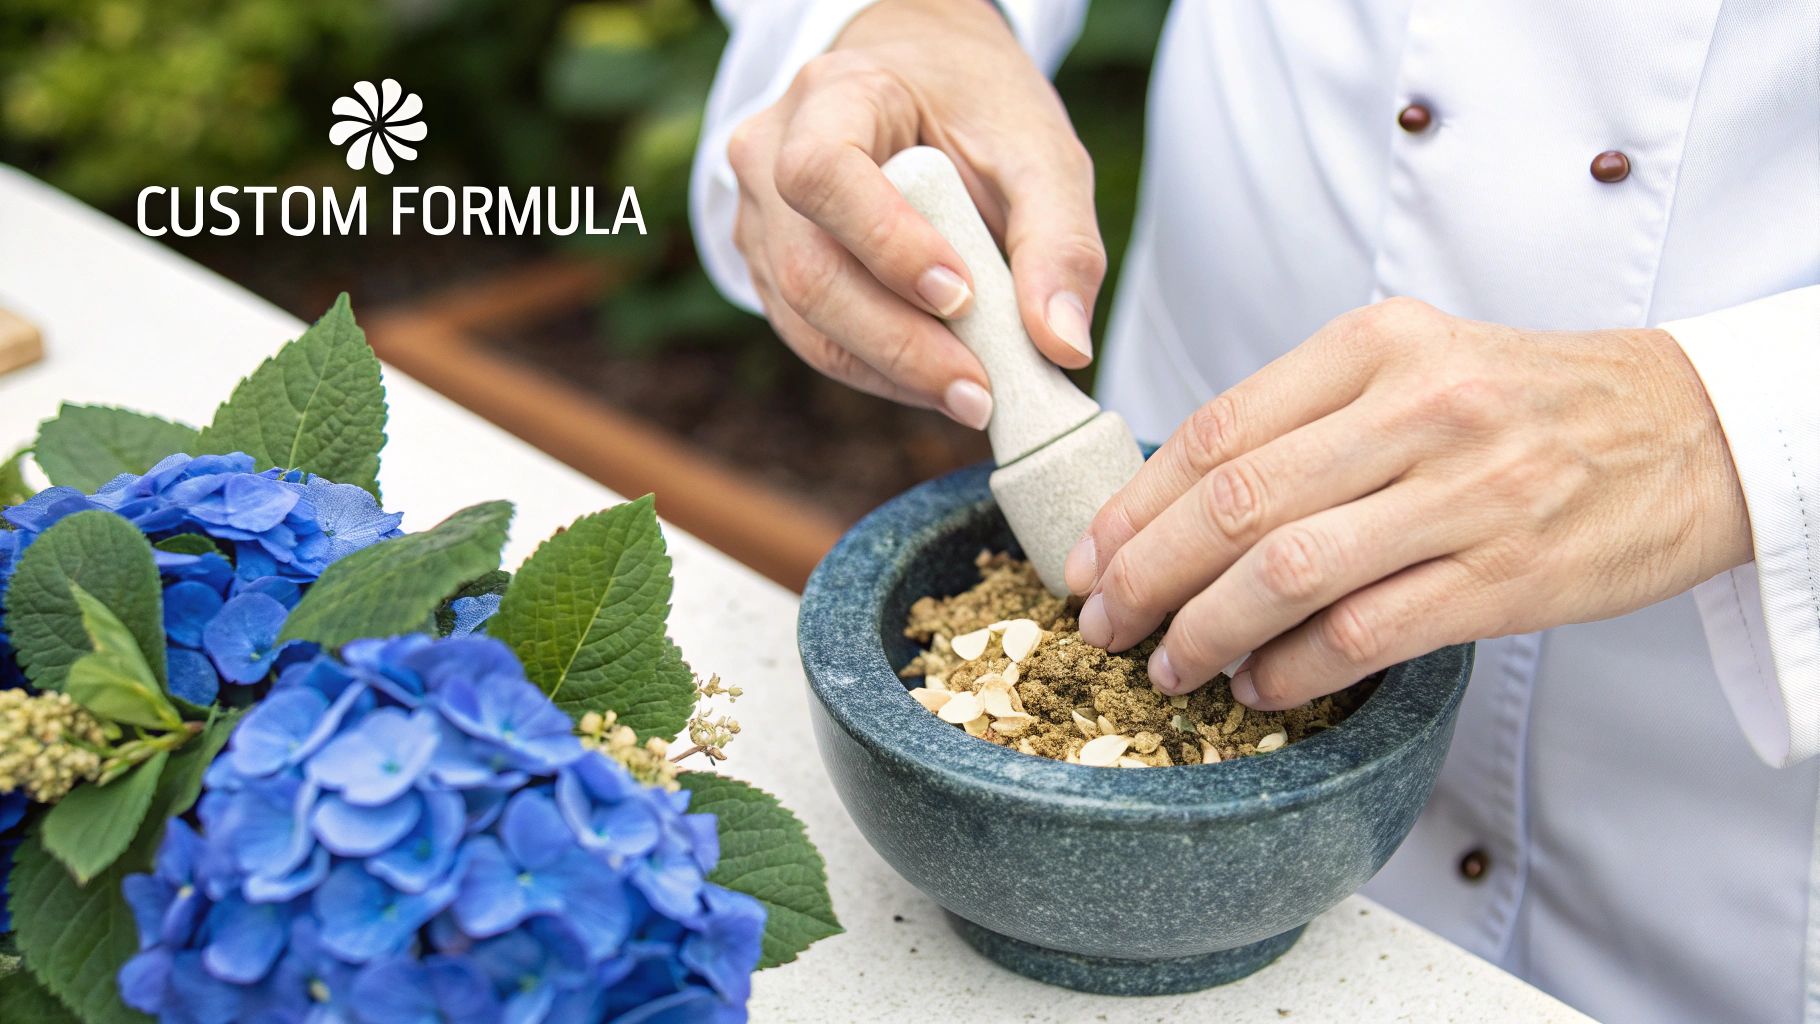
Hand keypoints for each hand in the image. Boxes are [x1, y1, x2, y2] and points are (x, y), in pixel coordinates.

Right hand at [727, 0, 1104, 427]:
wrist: (923, 78)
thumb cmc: (978, 107)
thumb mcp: (1040, 149)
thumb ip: (1061, 241)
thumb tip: (1064, 347)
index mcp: (832, 95)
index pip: (823, 173)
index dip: (885, 243)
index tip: (961, 294)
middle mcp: (770, 154)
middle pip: (808, 269)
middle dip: (897, 343)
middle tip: (978, 391)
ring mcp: (760, 218)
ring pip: (803, 319)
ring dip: (889, 371)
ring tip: (971, 397)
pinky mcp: (771, 268)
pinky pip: (812, 337)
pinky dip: (877, 371)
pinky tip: (937, 381)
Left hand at [1063, 298, 1751, 708]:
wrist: (1690, 431)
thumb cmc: (1527, 404)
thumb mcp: (1416, 364)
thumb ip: (1306, 418)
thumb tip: (1177, 506)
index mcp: (1376, 345)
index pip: (1216, 432)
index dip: (1134, 505)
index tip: (1087, 558)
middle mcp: (1416, 409)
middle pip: (1235, 503)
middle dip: (1147, 574)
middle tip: (1102, 623)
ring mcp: (1466, 493)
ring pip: (1288, 571)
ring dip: (1207, 630)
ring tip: (1170, 665)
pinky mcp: (1507, 574)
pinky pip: (1365, 632)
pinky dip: (1293, 669)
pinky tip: (1260, 686)